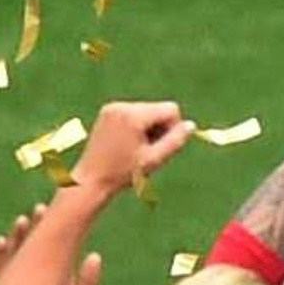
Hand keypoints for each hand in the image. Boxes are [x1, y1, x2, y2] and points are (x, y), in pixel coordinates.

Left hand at [69, 101, 193, 197]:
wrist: (92, 179)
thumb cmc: (123, 173)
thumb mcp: (154, 159)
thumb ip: (175, 141)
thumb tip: (191, 125)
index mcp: (134, 116)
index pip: (171, 109)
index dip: (172, 128)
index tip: (161, 146)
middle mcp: (123, 106)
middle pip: (158, 109)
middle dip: (159, 128)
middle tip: (147, 150)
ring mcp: (113, 107)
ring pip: (146, 111)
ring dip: (148, 128)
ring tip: (135, 148)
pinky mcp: (107, 111)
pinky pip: (133, 113)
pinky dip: (136, 126)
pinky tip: (126, 144)